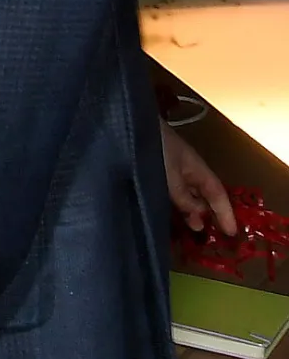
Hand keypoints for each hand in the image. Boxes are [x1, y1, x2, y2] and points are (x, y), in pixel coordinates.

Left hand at [163, 119, 237, 236]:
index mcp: (196, 167)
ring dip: (192, 210)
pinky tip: (172, 214)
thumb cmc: (153, 144)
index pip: (217, 192)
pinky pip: (172, 192)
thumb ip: (184, 197)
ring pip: (188, 194)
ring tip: (193, 229)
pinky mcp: (153, 169)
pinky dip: (176, 204)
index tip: (232, 233)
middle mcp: (186, 168)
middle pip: (203, 194)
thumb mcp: (169, 175)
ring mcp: (170, 168)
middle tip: (214, 236)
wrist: (126, 122)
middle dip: (210, 213)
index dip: (225, 212)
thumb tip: (198, 216)